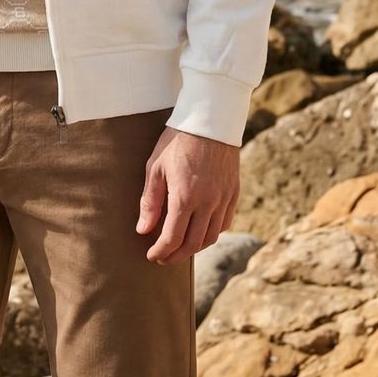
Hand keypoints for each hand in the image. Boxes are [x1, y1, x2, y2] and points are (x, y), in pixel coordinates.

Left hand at [136, 124, 238, 264]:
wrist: (210, 119)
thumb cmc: (177, 141)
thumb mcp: (155, 168)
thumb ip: (150, 202)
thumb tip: (143, 230)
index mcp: (185, 197)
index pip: (172, 238)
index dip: (161, 252)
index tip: (152, 256)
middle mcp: (208, 203)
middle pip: (193, 244)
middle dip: (176, 255)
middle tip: (163, 257)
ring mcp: (224, 199)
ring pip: (211, 237)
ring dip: (194, 247)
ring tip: (180, 247)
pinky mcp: (234, 193)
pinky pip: (225, 223)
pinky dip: (212, 233)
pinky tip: (200, 231)